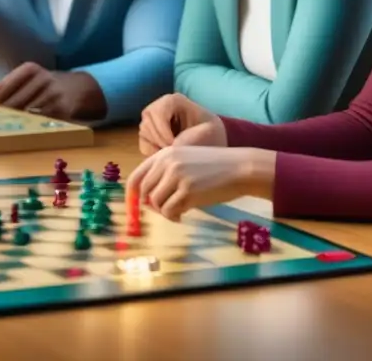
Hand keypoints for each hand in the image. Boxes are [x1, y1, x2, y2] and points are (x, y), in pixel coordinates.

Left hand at [0, 63, 105, 120]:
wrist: (78, 87)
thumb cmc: (43, 84)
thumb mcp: (27, 78)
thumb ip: (3, 86)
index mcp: (30, 69)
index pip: (4, 86)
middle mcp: (42, 78)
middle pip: (13, 101)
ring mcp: (53, 94)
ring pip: (26, 113)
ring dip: (12, 123)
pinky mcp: (62, 110)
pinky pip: (40, 121)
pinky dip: (28, 127)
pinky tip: (19, 132)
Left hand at [126, 146, 274, 221]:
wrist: (240, 168)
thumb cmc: (215, 167)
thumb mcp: (186, 160)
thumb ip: (166, 173)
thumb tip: (147, 199)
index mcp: (164, 154)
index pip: (137, 176)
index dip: (132, 194)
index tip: (134, 207)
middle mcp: (167, 163)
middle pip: (145, 192)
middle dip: (152, 206)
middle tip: (167, 209)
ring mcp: (176, 176)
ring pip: (156, 203)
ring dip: (165, 212)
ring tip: (179, 211)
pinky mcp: (187, 191)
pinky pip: (169, 211)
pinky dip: (174, 217)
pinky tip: (183, 215)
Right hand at [139, 93, 225, 154]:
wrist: (211, 142)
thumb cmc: (212, 134)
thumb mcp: (210, 130)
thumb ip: (193, 135)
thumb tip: (172, 146)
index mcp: (173, 100)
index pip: (158, 113)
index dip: (164, 132)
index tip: (176, 145)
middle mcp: (158, 107)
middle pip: (147, 123)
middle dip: (160, 141)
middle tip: (174, 153)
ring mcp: (151, 120)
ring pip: (144, 134)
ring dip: (157, 146)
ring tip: (173, 154)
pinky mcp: (148, 134)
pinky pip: (143, 144)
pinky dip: (153, 153)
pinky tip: (167, 156)